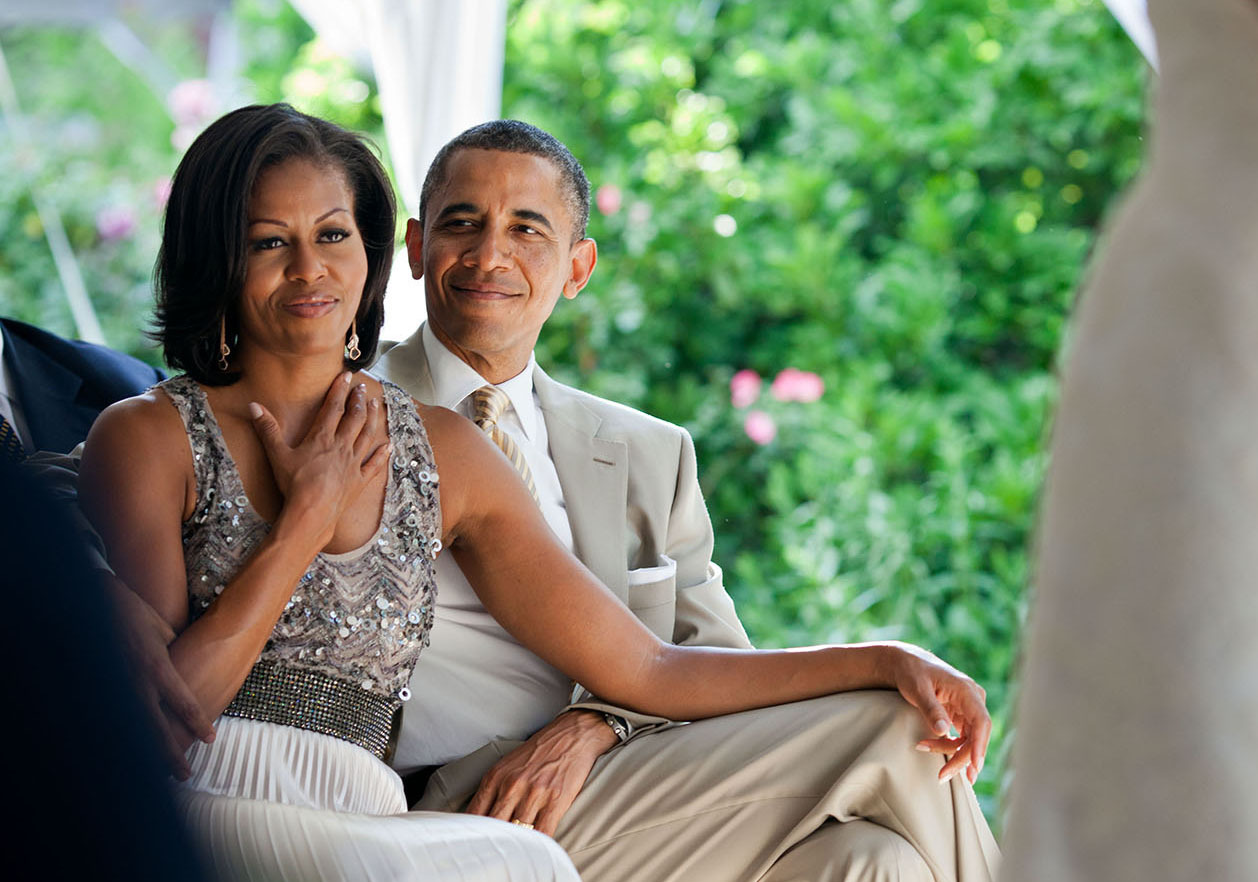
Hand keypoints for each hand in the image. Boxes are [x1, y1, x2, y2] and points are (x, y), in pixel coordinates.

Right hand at [105, 573, 214, 778]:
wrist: (98, 602)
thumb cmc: (135, 614)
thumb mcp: (163, 632)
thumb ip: (176, 655)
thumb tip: (187, 672)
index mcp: (158, 667)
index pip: (184, 703)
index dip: (198, 723)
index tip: (209, 739)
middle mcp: (137, 683)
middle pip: (158, 728)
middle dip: (172, 754)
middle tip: (186, 774)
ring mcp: (117, 688)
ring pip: (135, 730)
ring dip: (147, 753)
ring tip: (159, 773)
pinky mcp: (103, 688)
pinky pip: (117, 719)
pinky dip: (126, 738)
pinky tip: (133, 754)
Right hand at [249, 372, 388, 544]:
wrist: (311, 512)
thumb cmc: (294, 484)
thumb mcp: (277, 455)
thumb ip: (268, 429)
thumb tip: (254, 406)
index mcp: (322, 438)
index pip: (333, 408)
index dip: (339, 390)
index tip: (346, 375)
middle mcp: (341, 447)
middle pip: (354, 418)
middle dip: (358, 401)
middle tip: (362, 388)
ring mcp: (353, 463)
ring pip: (367, 436)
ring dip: (372, 418)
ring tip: (376, 405)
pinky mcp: (359, 481)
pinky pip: (374, 464)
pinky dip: (382, 454)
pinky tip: (389, 445)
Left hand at [465, 710, 620, 835]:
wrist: (572, 735)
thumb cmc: (539, 751)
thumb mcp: (507, 764)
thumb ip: (493, 789)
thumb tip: (479, 817)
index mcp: (496, 776)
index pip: (475, 814)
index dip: (473, 832)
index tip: (476, 840)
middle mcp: (512, 785)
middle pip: (494, 826)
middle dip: (493, 840)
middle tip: (495, 848)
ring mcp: (534, 794)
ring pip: (518, 832)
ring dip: (517, 844)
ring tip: (516, 850)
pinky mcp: (556, 801)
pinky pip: (543, 832)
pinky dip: (539, 844)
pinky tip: (536, 847)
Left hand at [886, 643, 990, 784]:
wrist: (907, 663)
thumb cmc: (912, 672)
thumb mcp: (918, 689)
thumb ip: (931, 709)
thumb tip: (943, 730)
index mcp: (967, 690)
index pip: (981, 722)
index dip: (980, 746)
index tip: (974, 766)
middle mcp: (973, 700)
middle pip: (977, 736)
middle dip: (961, 758)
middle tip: (943, 775)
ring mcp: (969, 709)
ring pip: (969, 740)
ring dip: (951, 752)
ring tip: (923, 748)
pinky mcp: (961, 716)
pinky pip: (962, 737)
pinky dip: (948, 746)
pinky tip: (931, 748)